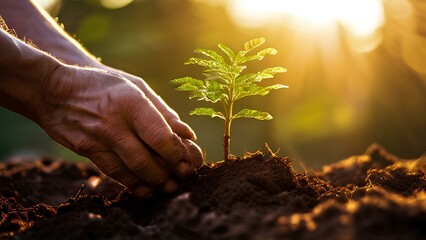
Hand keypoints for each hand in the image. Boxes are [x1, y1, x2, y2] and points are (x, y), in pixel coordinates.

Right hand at [37, 64, 202, 196]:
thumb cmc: (104, 85)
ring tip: (170, 187)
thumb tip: (187, 135)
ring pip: (130, 169)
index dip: (177, 154)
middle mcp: (114, 121)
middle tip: (184, 178)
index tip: (189, 162)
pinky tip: (146, 189)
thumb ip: (163, 112)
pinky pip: (113, 172)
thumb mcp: (136, 87)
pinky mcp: (86, 150)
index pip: (159, 135)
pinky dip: (132, 183)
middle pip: (146, 157)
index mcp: (131, 100)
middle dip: (169, 173)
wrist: (54, 90)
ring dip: (153, 182)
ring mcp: (97, 138)